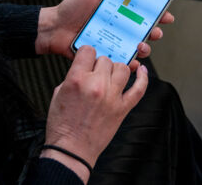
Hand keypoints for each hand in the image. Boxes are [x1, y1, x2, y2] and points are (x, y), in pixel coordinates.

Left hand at [36, 0, 174, 70]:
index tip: (166, 13)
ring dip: (144, 48)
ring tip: (141, 44)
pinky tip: (133, 62)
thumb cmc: (69, 9)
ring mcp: (112, 42)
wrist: (53, 28)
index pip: (141, 12)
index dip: (156, 14)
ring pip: (135, 48)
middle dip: (154, 32)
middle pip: (143, 31)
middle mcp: (117, 27)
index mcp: (116, 11)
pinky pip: (121, 61)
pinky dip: (130, 63)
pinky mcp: (104, 55)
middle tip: (156, 30)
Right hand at [41, 45, 148, 182]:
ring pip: (123, 69)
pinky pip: (139, 89)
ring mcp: (112, 98)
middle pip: (105, 60)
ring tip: (111, 75)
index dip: (86, 53)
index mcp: (77, 80)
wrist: (71, 150)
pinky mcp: (122, 109)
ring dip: (116, 69)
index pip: (88, 51)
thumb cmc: (62, 125)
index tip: (87, 58)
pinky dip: (143, 78)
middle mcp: (96, 86)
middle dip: (100, 64)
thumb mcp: (58, 93)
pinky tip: (141, 71)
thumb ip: (73, 77)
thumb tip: (85, 69)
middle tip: (95, 73)